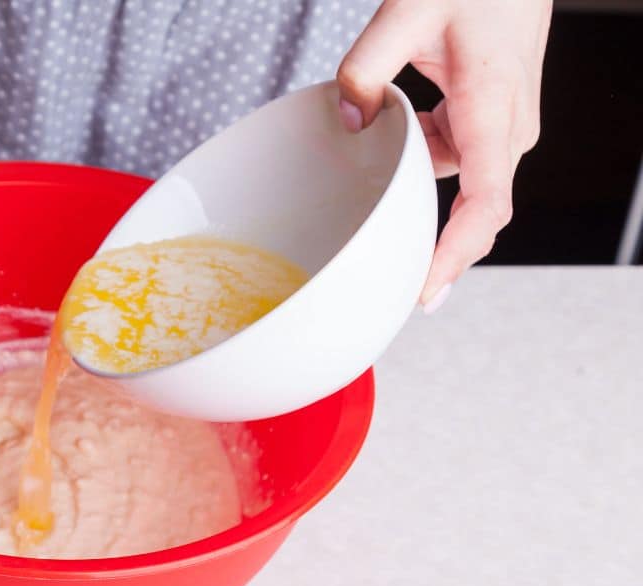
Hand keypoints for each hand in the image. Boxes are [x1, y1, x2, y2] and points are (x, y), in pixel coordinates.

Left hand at [336, 0, 551, 310]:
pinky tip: (395, 144)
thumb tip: (348, 119)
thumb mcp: (406, 14)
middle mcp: (508, 128)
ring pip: (459, 181)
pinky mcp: (495, 121)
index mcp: (491, 108)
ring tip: (373, 185)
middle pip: (476, 209)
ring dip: (417, 184)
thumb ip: (366, 68)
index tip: (426, 288)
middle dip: (433, 246)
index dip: (456, 253)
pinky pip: (457, 159)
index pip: (486, 201)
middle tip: (385, 282)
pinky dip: (424, 159)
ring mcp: (506, 127)